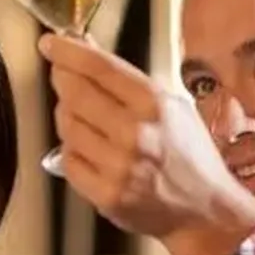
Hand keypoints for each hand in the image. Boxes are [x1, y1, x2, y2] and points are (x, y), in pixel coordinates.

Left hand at [39, 34, 254, 254]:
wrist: (205, 211)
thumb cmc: (189, 155)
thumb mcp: (170, 106)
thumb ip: (126, 79)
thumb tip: (84, 48)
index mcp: (155, 105)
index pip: (100, 68)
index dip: (68, 52)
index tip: (50, 44)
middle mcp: (136, 134)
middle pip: (75, 94)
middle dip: (62, 80)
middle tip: (62, 76)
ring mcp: (119, 167)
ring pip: (67, 127)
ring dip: (68, 117)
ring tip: (85, 119)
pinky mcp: (106, 195)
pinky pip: (68, 161)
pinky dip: (73, 151)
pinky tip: (89, 150)